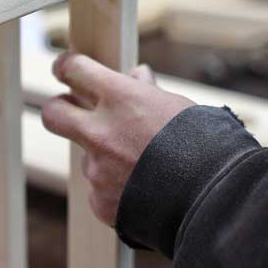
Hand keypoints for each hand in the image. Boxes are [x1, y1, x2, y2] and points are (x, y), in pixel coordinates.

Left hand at [41, 52, 195, 226]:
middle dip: (59, 108)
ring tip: (146, 167)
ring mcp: (97, 169)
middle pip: (54, 112)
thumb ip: (147, 92)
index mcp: (120, 99)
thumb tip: (138, 76)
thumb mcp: (178, 107)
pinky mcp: (100, 201)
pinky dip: (116, 189)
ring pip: (88, 157)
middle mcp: (100, 132)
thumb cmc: (205, 146)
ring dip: (106, 157)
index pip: (73, 69)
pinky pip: (101, 190)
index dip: (66, 67)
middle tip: (70, 110)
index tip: (65, 69)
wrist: (214, 201)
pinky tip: (145, 191)